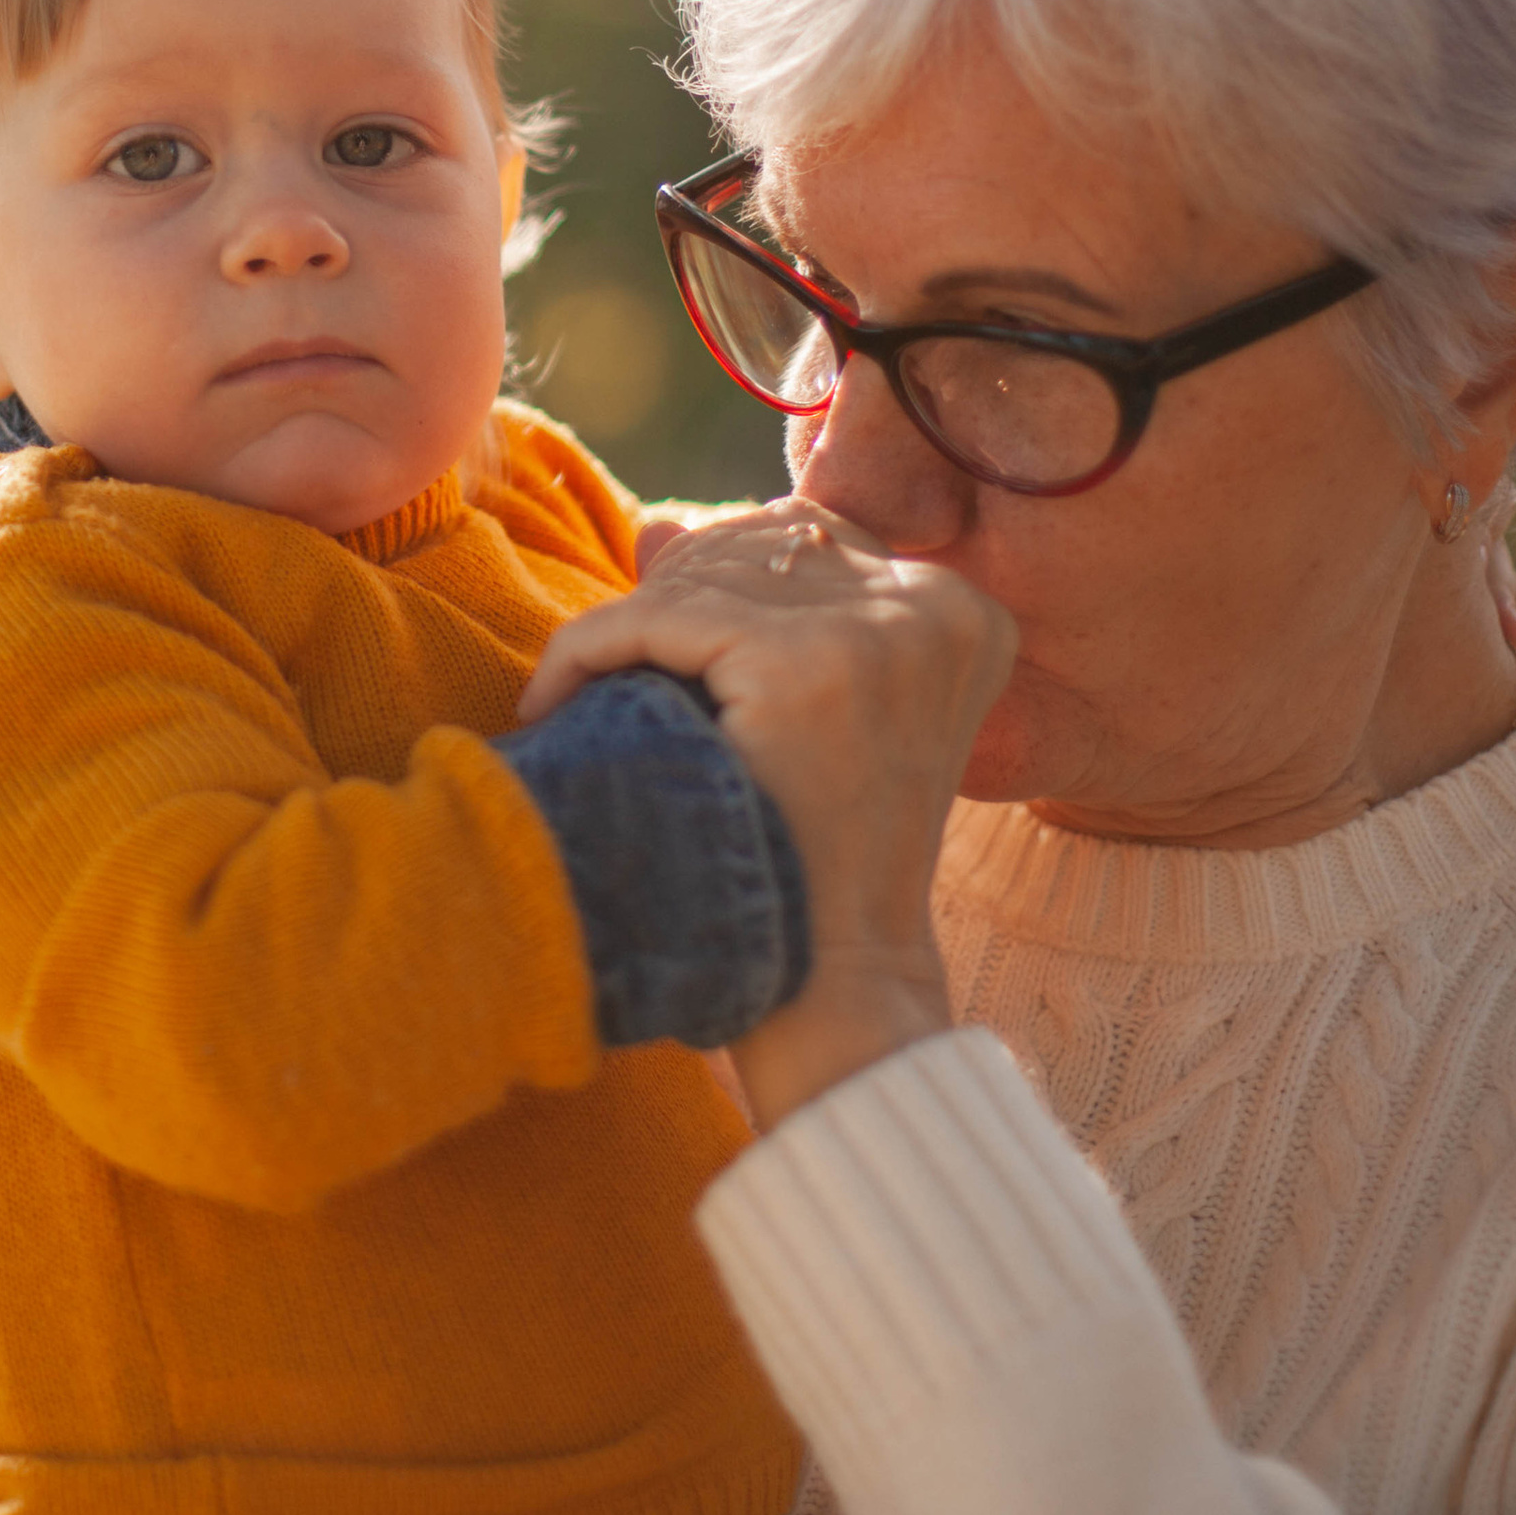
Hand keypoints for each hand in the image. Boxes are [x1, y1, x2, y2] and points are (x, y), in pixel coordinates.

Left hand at [525, 503, 1016, 1129]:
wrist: (834, 988)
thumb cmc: (814, 860)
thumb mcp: (815, 714)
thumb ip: (757, 608)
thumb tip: (655, 526)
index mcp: (963, 614)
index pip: (809, 538)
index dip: (717, 581)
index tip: (660, 646)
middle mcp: (935, 608)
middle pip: (751, 546)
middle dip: (667, 604)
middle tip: (609, 674)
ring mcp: (875, 634)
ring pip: (693, 578)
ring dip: (622, 634)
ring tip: (581, 697)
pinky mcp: (800, 665)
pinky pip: (648, 622)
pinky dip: (582, 656)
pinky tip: (553, 703)